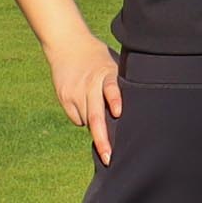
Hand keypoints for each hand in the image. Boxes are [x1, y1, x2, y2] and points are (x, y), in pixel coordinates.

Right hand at [45, 33, 122, 163]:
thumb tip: (137, 116)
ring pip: (86, 120)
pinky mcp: (64, 97)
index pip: (111, 87)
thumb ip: (121, 86)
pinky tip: (85, 103)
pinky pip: (76, 118)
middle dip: (102, 139)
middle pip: (95, 115)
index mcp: (106, 73)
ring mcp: (74, 91)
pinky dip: (83, 117)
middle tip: (109, 158)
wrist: (67, 44)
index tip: (119, 112)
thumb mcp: (114, 65)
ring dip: (95, 127)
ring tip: (101, 115)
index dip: (115, 99)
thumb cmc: (99, 60)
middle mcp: (90, 84)